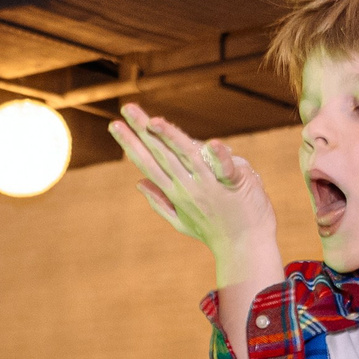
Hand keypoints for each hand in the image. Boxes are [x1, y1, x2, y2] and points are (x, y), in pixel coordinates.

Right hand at [107, 104, 281, 288]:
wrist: (244, 249)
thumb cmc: (214, 233)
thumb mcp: (182, 221)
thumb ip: (159, 201)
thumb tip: (138, 183)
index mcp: (175, 192)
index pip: (148, 162)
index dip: (131, 143)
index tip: (114, 125)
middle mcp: (188, 186)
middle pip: (161, 153)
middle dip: (141, 130)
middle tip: (125, 109)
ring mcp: (210, 186)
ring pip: (187, 155)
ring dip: (170, 138)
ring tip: (153, 122)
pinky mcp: (235, 184)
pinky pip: (225, 168)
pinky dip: (220, 156)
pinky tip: (212, 143)